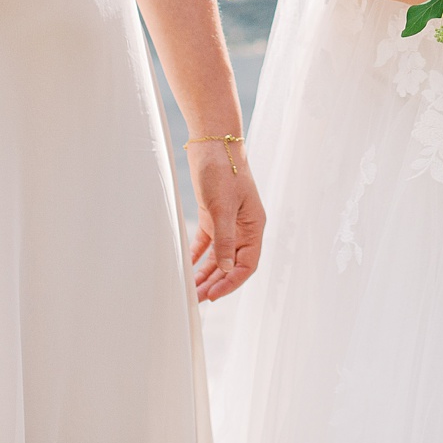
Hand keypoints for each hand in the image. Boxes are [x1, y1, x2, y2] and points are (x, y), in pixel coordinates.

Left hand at [184, 141, 264, 302]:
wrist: (213, 142)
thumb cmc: (224, 169)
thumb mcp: (223, 206)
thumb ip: (225, 239)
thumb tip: (227, 268)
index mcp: (254, 226)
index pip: (247, 264)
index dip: (232, 282)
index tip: (214, 295)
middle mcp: (243, 227)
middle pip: (232, 264)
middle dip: (216, 282)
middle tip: (197, 300)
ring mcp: (228, 222)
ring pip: (218, 256)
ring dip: (206, 273)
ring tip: (191, 290)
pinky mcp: (213, 215)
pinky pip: (207, 243)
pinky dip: (197, 256)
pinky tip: (188, 267)